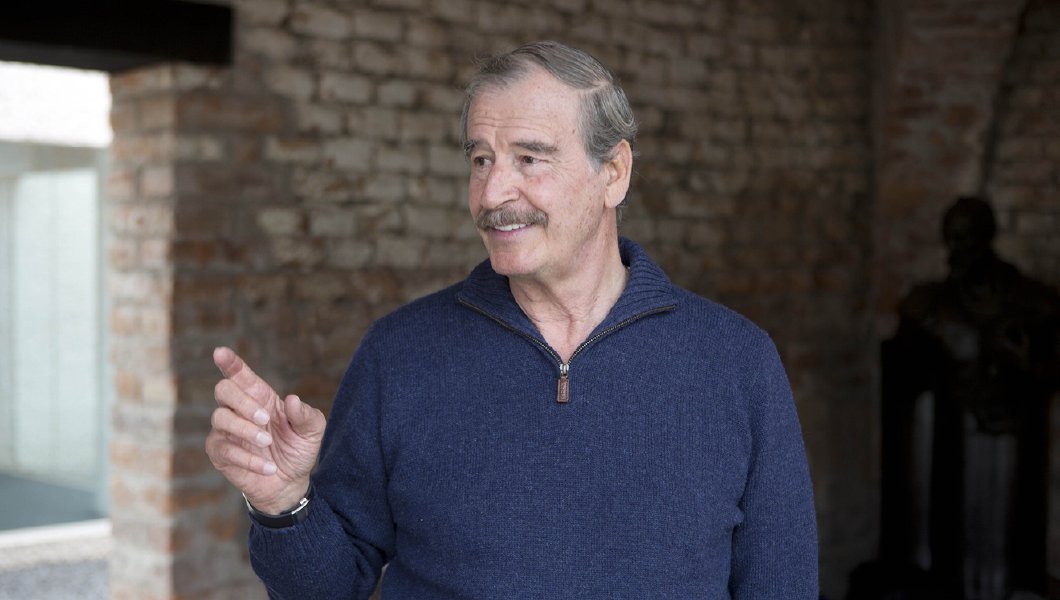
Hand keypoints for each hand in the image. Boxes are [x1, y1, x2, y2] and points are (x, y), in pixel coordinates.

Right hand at [205, 346, 325, 513]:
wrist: (290, 483)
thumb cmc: (298, 449)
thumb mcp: (312, 431)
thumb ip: (306, 415)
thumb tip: (293, 400)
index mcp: (260, 397)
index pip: (240, 375)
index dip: (230, 362)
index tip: (220, 352)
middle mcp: (239, 409)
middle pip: (224, 390)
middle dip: (243, 402)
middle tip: (265, 419)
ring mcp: (225, 431)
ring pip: (220, 418)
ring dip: (245, 430)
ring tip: (268, 444)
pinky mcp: (219, 453)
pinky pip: (225, 449)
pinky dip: (248, 458)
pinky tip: (267, 466)